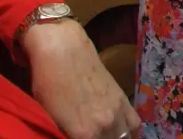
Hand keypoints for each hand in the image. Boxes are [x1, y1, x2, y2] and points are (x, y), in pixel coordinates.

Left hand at [26, 19, 141, 138]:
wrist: (64, 51)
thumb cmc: (47, 84)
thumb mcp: (49, 117)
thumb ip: (64, 134)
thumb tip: (72, 136)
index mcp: (84, 134)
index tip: (79, 138)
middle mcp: (105, 126)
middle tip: (91, 137)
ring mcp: (117, 112)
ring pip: (125, 136)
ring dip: (117, 138)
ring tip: (108, 137)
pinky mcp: (123, 100)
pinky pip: (134, 124)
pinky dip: (129, 131)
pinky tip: (122, 133)